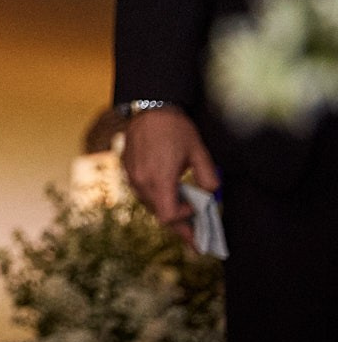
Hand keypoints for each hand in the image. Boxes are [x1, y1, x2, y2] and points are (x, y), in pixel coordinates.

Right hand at [121, 107, 218, 250]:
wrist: (149, 107)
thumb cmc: (175, 128)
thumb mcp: (198, 151)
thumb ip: (208, 177)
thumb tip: (213, 195)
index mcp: (159, 179)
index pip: (168, 216)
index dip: (184, 224)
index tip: (197, 220)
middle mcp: (141, 181)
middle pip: (159, 214)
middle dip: (178, 223)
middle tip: (195, 234)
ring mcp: (131, 175)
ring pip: (150, 203)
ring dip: (167, 209)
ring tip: (185, 210)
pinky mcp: (127, 169)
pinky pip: (143, 191)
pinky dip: (157, 197)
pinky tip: (169, 192)